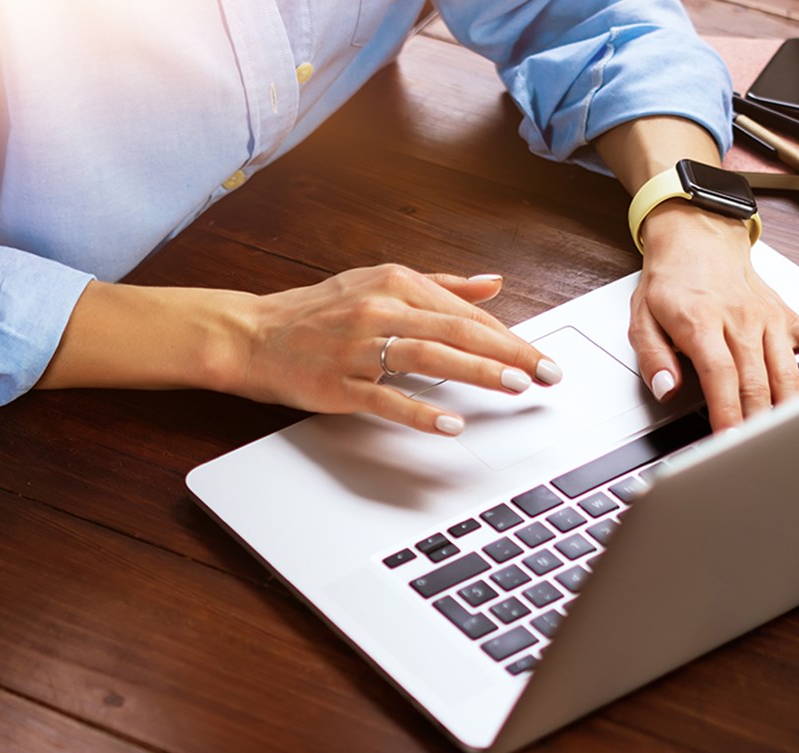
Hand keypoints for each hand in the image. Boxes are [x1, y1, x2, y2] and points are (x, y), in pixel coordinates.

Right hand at [233, 264, 560, 433]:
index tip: (542, 358)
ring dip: (476, 372)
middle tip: (545, 373)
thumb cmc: (319, 311)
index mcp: (396, 283)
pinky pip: (386, 398)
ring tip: (514, 386)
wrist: (253, 334)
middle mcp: (381, 310)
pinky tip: (451, 423)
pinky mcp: (340, 383)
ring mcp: (359, 347)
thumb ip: (441, 285)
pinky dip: (421, 411)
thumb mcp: (381, 283)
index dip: (510, 337)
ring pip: (429, 357)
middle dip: (508, 353)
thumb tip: (492, 284)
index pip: (466, 314)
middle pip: (457, 332)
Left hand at [631, 203, 798, 431]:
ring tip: (792, 445)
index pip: (721, 375)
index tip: (730, 443)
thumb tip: (666, 389)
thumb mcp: (642, 317)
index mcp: (703, 322)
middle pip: (757, 382)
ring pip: (789, 374)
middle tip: (758, 458)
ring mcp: (771, 320)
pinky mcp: (790, 319)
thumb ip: (653, 357)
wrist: (698, 237)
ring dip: (790, 413)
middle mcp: (742, 321)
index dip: (728, 413)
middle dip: (759, 425)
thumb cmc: (672, 281)